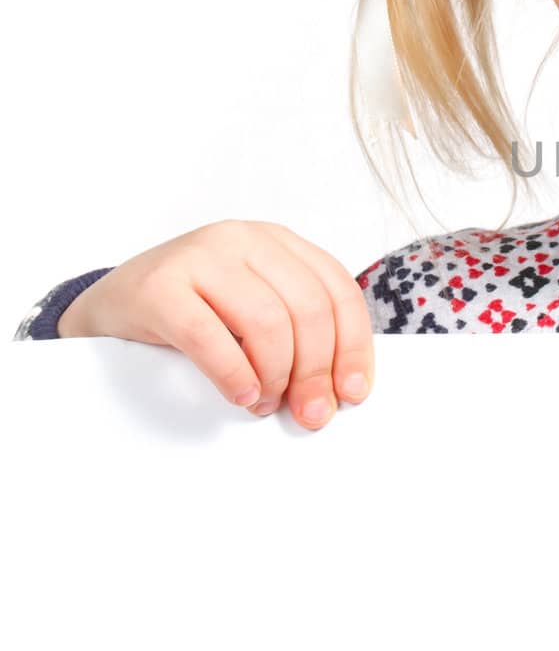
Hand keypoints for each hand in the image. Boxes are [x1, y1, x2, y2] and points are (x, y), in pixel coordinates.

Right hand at [57, 219, 373, 430]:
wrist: (114, 303)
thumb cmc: (195, 310)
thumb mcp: (253, 307)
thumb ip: (297, 329)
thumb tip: (339, 388)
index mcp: (277, 242)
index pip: (337, 290)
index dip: (353, 346)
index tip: (353, 391)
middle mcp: (243, 238)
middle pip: (308, 309)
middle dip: (316, 370)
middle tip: (310, 412)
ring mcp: (200, 256)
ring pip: (268, 321)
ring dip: (276, 376)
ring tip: (265, 403)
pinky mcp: (160, 285)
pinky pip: (210, 336)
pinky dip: (233, 373)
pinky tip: (241, 394)